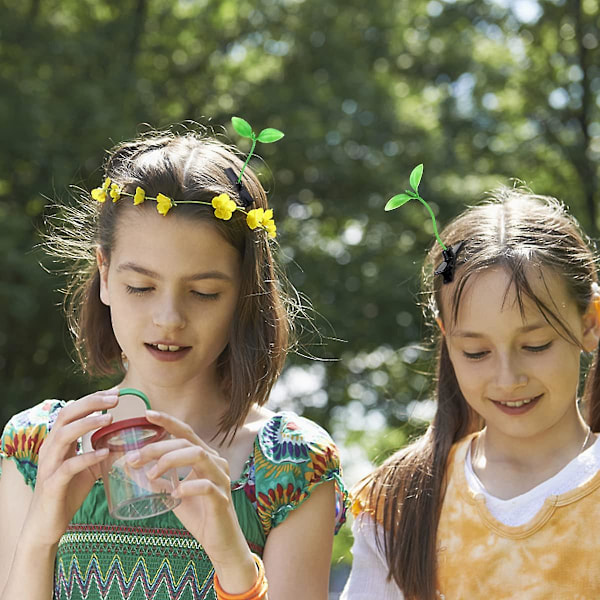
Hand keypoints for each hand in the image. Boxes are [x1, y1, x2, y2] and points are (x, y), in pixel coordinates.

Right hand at [23, 388, 117, 547]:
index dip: (93, 399)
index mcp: (58, 442)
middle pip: (67, 415)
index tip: (115, 392)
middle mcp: (50, 449)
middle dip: (91, 403)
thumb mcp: (87, 470)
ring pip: (64, 435)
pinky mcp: (52, 485)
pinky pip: (69, 466)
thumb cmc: (66, 494)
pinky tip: (104, 452)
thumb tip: (127, 442)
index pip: (73, 411)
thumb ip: (101, 453)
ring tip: (109, 418)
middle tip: (115, 399)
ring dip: (87, 424)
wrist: (45, 527)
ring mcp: (49, 466)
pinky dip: (87, 457)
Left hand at [131, 411, 254, 572]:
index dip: (168, 421)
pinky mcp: (221, 498)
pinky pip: (206, 485)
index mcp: (205, 457)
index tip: (147, 414)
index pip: (186, 432)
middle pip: (186, 443)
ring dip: (170, 461)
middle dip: (157, 447)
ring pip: (198, 455)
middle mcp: (215, 462)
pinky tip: (174, 494)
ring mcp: (220, 478)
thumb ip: (158, 480)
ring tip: (150, 474)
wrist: (220, 542)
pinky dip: (188, 487)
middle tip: (133, 459)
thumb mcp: (173, 493)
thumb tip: (131, 469)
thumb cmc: (199, 514)